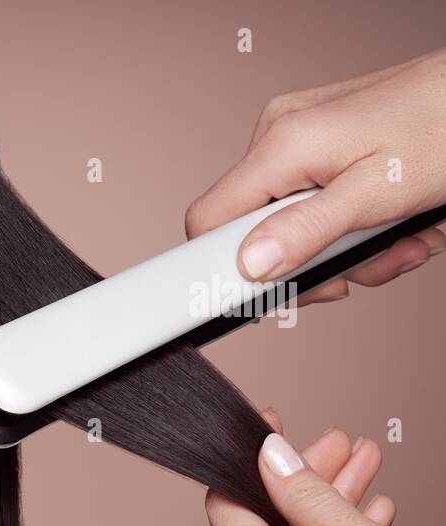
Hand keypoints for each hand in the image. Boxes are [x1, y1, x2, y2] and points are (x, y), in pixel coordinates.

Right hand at [185, 48, 445, 305]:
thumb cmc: (445, 126)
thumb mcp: (377, 193)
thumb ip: (308, 231)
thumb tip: (251, 265)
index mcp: (280, 145)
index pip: (209, 221)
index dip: (229, 267)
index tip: (271, 294)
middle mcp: (279, 136)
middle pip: (256, 231)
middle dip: (312, 264)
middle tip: (360, 271)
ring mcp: (299, 138)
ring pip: (292, 223)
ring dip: (346, 251)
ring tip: (397, 243)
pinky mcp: (322, 144)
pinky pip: (316, 203)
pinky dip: (353, 226)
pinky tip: (394, 225)